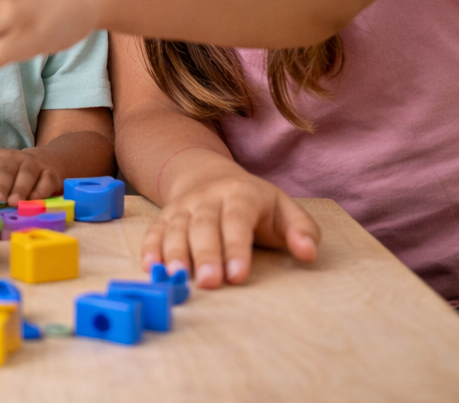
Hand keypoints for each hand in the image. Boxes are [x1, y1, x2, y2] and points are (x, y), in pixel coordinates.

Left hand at [0, 148, 64, 203]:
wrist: (43, 166)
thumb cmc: (11, 177)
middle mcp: (15, 158)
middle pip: (6, 168)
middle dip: (1, 184)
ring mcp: (34, 164)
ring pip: (27, 173)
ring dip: (20, 188)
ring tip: (14, 203)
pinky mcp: (50, 173)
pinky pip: (46, 180)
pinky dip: (41, 190)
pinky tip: (35, 199)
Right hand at [143, 164, 320, 287]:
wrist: (209, 176)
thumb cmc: (255, 203)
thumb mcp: (284, 209)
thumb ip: (302, 230)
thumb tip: (309, 253)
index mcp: (240, 194)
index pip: (236, 220)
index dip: (236, 247)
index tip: (238, 275)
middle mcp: (207, 196)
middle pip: (204, 224)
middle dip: (205, 254)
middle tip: (209, 282)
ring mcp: (183, 205)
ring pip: (176, 228)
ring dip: (174, 253)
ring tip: (176, 278)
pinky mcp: (165, 215)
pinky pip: (155, 230)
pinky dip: (151, 247)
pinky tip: (150, 267)